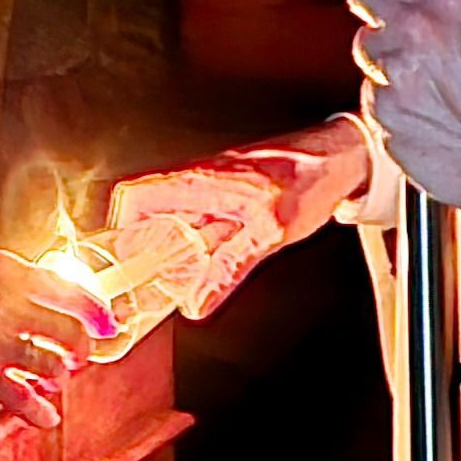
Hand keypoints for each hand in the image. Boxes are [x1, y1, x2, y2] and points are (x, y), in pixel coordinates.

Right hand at [0, 249, 103, 428]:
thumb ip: (0, 278)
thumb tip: (25, 288)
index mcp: (9, 272)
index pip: (68, 288)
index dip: (92, 307)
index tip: (105, 317)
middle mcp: (13, 307)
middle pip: (68, 330)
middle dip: (80, 347)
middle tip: (78, 354)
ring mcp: (0, 344)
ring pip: (51, 365)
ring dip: (57, 375)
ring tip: (55, 378)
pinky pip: (22, 399)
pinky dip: (37, 412)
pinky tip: (46, 418)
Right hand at [109, 118, 374, 317]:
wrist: (342, 157)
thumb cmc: (310, 179)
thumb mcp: (271, 232)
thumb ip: (229, 269)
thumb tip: (196, 303)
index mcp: (198, 181)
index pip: (133, 196)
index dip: (118, 228)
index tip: (119, 259)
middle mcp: (197, 180)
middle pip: (145, 212)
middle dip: (143, 248)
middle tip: (148, 279)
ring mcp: (211, 186)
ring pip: (171, 218)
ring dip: (169, 248)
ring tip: (179, 278)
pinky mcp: (227, 194)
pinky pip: (195, 219)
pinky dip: (192, 244)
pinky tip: (208, 263)